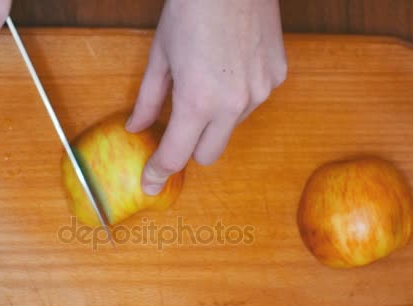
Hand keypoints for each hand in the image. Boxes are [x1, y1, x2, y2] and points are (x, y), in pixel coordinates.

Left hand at [125, 0, 286, 194]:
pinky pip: (252, 102)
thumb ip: (148, 99)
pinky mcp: (276, 78)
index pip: (175, 155)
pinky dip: (238, 96)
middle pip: (208, 154)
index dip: (158, 172)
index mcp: (197, 101)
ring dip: (216, 118)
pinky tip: (231, 66)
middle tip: (179, 125)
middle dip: (190, 147)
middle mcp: (233, 104)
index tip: (150, 182)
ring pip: (231, 127)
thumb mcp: (160, 56)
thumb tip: (136, 127)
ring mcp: (260, 92)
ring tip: (208, 79)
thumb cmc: (191, 9)